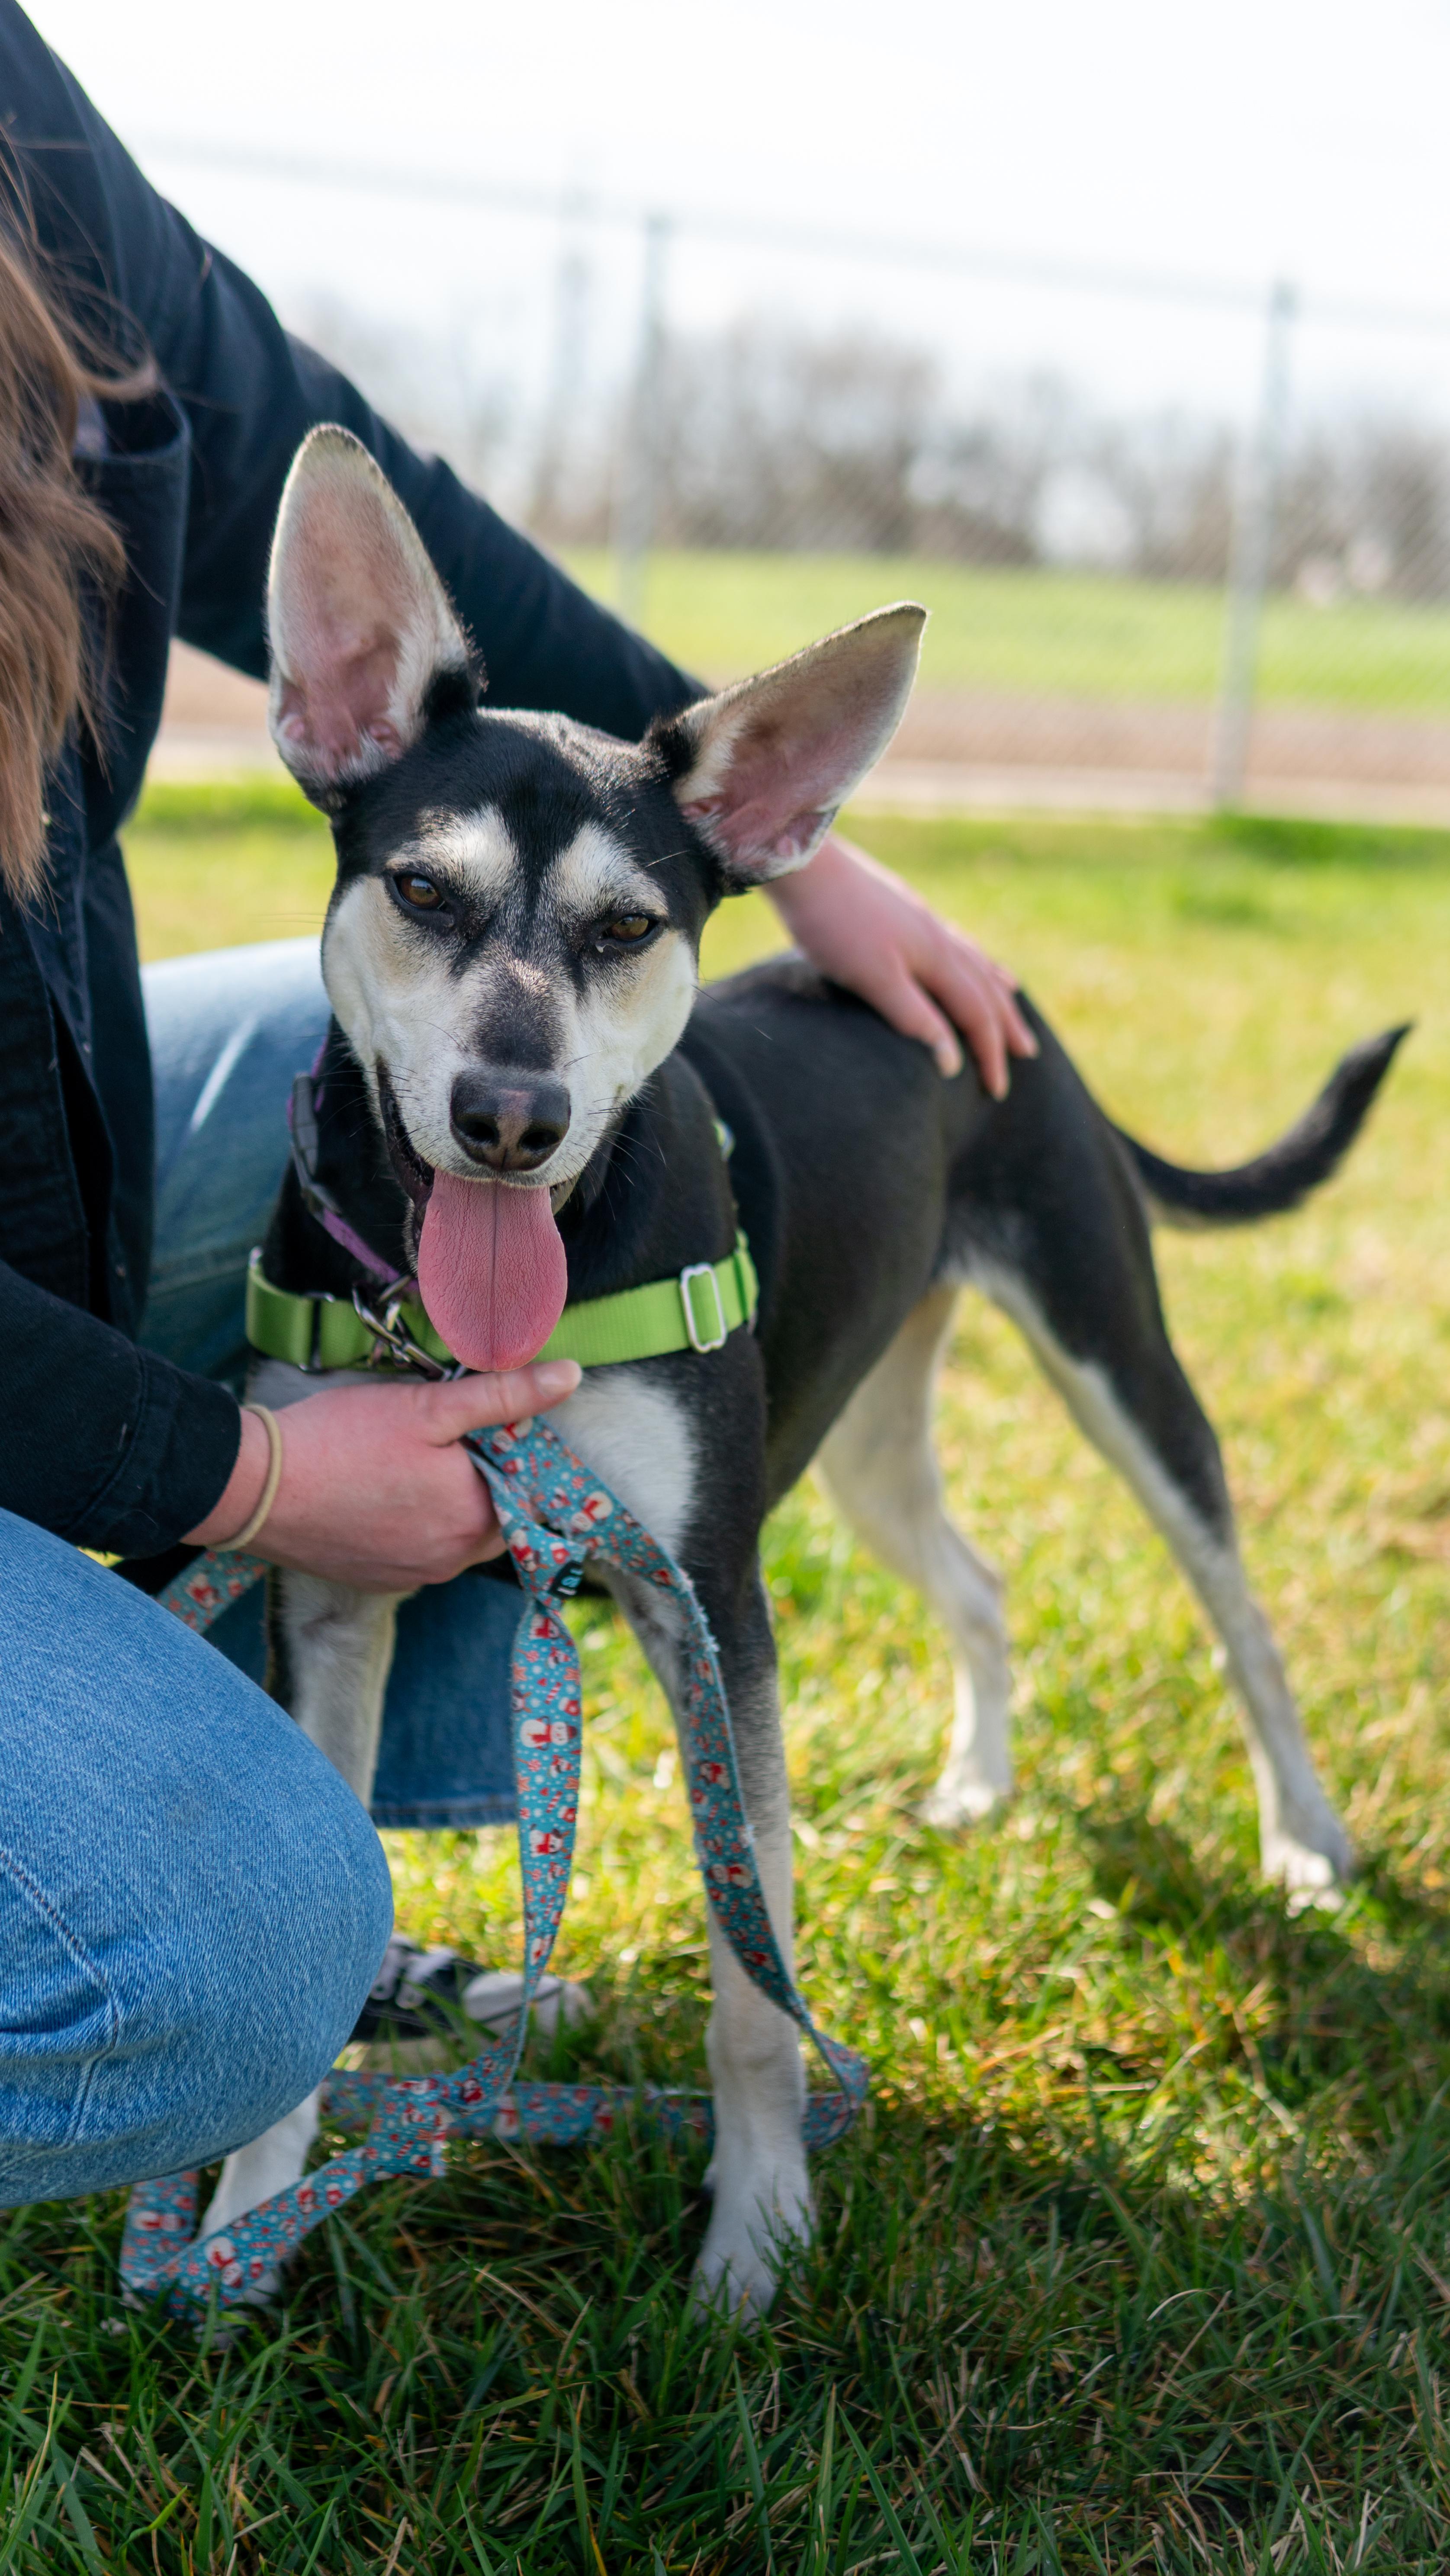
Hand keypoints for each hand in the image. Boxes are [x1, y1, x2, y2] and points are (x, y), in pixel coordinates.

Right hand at [185, 1361, 580, 1592]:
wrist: (252, 1488)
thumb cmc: (340, 1441)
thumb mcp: (429, 1407)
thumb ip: (504, 1395)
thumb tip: (570, 1377)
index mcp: (476, 1521)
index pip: (531, 1492)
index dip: (518, 1454)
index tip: (490, 1424)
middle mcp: (451, 1561)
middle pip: (496, 1516)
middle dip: (485, 1476)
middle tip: (445, 1435)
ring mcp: (412, 1576)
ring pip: (456, 1534)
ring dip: (449, 1499)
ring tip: (409, 1457)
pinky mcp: (377, 1579)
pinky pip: (418, 1550)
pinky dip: (414, 1521)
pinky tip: (384, 1487)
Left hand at [765, 831, 1037, 1097]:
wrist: (805, 865)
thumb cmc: (834, 925)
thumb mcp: (874, 979)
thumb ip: (914, 1018)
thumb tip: (952, 1062)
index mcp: (936, 957)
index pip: (976, 1013)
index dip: (989, 1053)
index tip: (997, 1090)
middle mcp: (938, 937)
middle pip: (985, 986)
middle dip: (1006, 1022)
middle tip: (1027, 1052)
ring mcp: (921, 920)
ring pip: (972, 959)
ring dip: (994, 985)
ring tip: (1011, 998)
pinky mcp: (901, 910)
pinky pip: (951, 939)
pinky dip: (968, 955)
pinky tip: (959, 951)